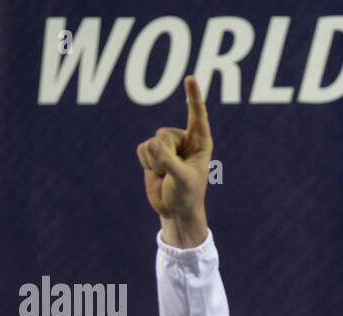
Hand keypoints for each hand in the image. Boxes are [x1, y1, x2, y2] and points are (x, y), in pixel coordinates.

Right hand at [137, 75, 210, 246]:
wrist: (174, 210)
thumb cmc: (187, 195)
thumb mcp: (182, 180)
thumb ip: (168, 161)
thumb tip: (151, 144)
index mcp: (201, 143)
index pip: (197, 116)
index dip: (193, 97)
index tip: (190, 78)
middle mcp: (184, 140)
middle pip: (164, 134)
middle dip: (164, 155)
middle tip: (173, 172)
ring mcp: (167, 145)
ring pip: (151, 142)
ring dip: (155, 162)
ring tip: (166, 174)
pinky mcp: (152, 151)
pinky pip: (141, 149)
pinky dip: (146, 164)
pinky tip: (156, 173)